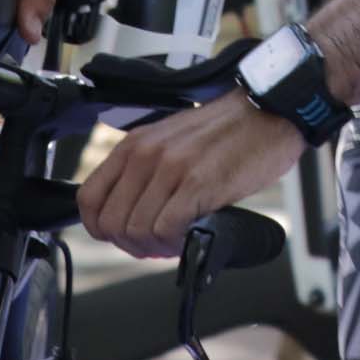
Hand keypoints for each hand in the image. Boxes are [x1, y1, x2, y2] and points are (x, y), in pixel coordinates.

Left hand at [75, 93, 308, 258]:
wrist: (269, 112)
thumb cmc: (228, 130)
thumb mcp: (173, 141)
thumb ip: (147, 171)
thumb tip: (132, 214)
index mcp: (135, 144)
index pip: (89, 198)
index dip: (102, 228)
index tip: (124, 236)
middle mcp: (146, 154)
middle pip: (111, 223)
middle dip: (131, 245)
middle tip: (157, 244)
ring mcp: (171, 167)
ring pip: (135, 231)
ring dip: (156, 247)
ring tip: (178, 239)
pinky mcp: (198, 183)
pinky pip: (165, 229)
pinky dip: (175, 243)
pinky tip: (191, 234)